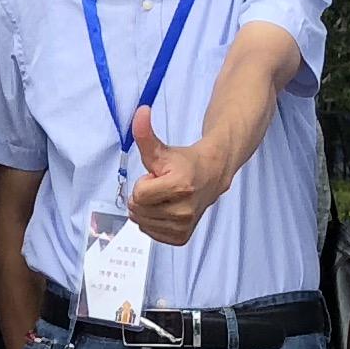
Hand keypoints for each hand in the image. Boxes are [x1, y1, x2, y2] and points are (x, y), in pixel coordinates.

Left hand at [125, 108, 210, 243]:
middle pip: (138, 210)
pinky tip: (166, 209)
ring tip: (165, 198)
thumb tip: (140, 111)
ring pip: (142, 223)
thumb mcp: (161, 149)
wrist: (211, 175)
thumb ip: (145, 133)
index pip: (138, 195)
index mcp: (180, 186)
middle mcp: (184, 210)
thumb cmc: (184, 162)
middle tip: (161, 187)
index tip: (158, 177)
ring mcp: (185, 226)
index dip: (143, 183)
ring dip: (147, 209)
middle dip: (144, 196)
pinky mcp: (182, 237)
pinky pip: (150, 234)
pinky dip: (153, 222)